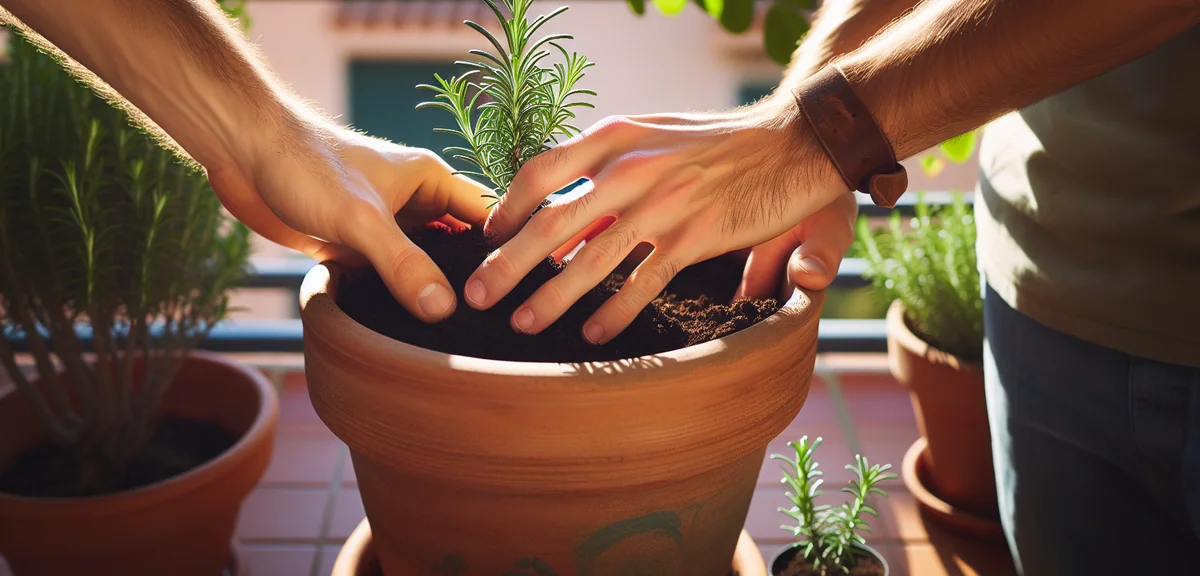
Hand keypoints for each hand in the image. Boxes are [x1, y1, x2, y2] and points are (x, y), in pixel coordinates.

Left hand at [206, 124, 491, 321]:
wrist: (241, 152)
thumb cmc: (305, 165)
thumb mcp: (361, 219)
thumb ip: (402, 263)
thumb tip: (442, 309)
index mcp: (431, 180)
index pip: (486, 217)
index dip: (507, 250)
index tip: (525, 289)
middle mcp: (413, 202)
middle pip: (458, 247)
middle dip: (472, 280)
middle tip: (495, 324)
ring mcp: (383, 226)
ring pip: (421, 266)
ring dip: (431, 293)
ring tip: (460, 335)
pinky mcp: (352, 246)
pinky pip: (386, 278)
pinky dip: (395, 298)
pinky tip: (406, 329)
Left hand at [462, 100, 845, 343]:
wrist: (792, 141)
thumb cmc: (717, 142)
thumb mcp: (653, 135)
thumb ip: (608, 169)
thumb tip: (566, 216)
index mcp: (616, 137)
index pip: (542, 169)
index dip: (507, 206)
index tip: (486, 236)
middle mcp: (632, 168)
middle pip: (553, 222)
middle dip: (509, 263)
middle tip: (478, 295)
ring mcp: (664, 203)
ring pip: (592, 259)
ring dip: (552, 296)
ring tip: (522, 323)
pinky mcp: (696, 235)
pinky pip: (644, 280)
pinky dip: (614, 312)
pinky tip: (592, 335)